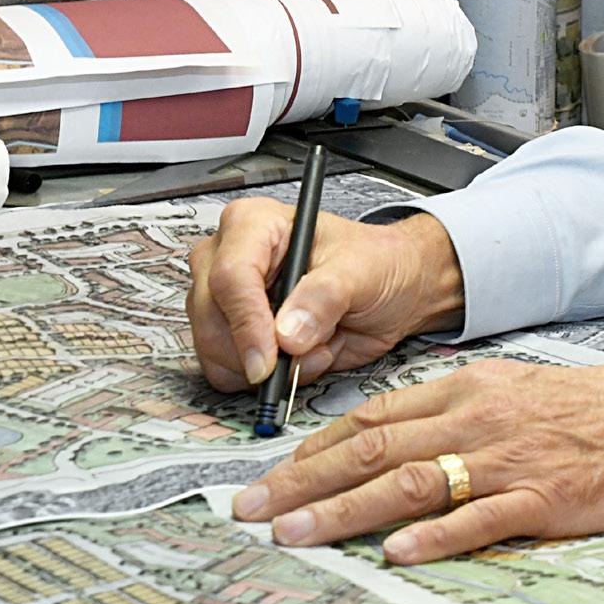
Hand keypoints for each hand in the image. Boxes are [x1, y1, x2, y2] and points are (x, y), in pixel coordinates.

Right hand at [186, 200, 465, 392]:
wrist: (392, 289)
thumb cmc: (377, 264)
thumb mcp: (362, 271)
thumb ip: (325, 296)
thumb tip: (286, 334)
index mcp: (254, 224)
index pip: (231, 276)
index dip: (246, 322)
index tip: (269, 359)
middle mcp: (228, 258)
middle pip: (211, 318)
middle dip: (258, 350)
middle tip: (309, 352)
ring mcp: (225, 300)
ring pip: (215, 351)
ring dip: (269, 366)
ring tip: (317, 345)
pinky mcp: (231, 335)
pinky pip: (227, 373)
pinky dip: (266, 379)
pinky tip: (301, 357)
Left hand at [231, 355, 603, 561]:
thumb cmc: (601, 408)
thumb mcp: (519, 389)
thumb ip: (458, 411)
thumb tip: (396, 439)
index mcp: (472, 388)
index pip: (374, 416)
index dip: (314, 447)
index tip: (270, 472)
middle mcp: (481, 418)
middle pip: (374, 449)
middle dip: (303, 482)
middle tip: (251, 509)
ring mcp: (510, 459)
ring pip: (410, 482)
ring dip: (344, 510)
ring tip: (296, 533)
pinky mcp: (544, 497)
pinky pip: (478, 519)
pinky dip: (433, 536)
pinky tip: (396, 552)